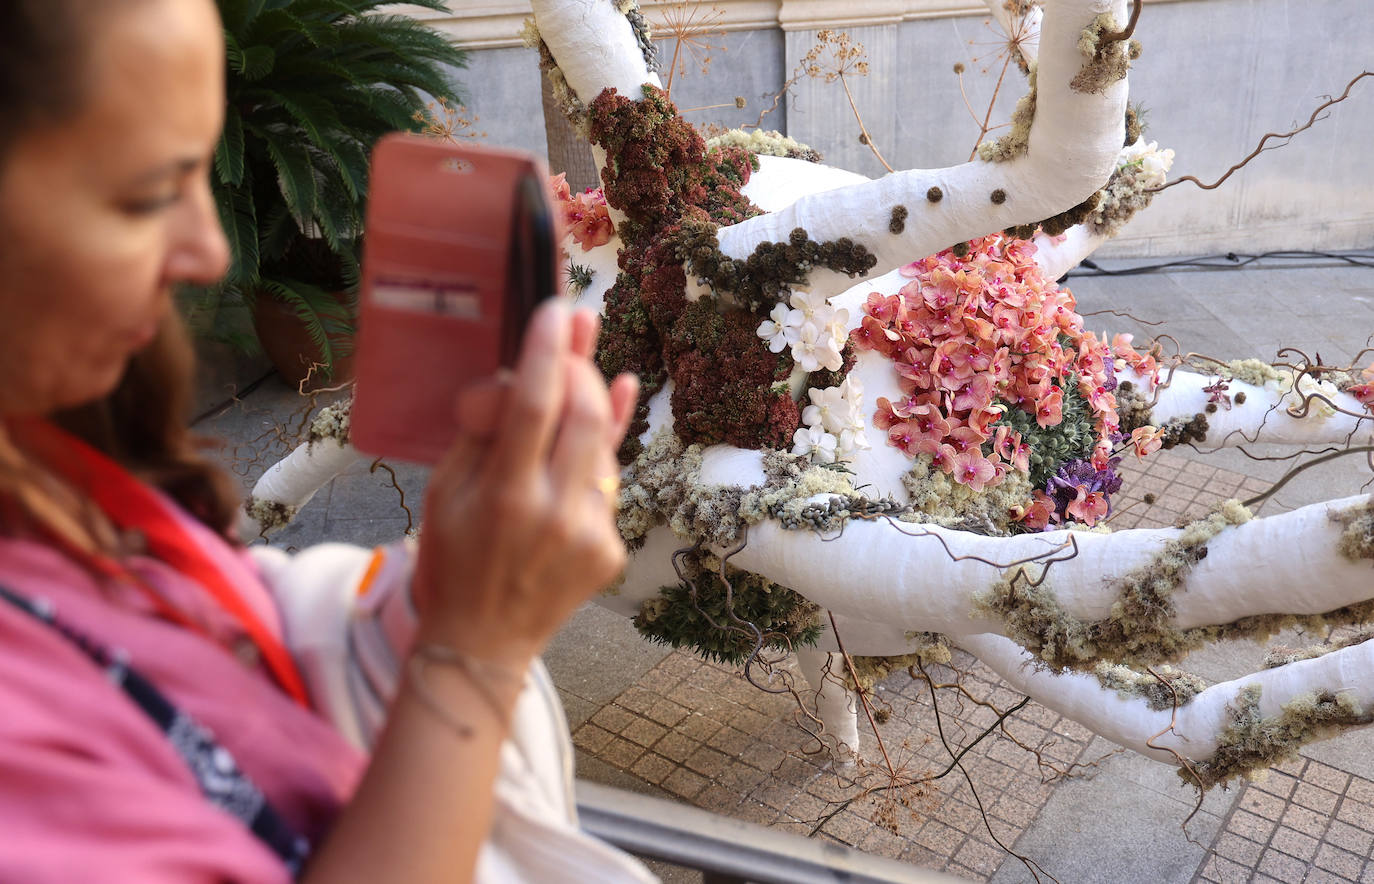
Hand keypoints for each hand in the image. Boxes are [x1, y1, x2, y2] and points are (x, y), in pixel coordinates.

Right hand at [411, 300, 638, 667]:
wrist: (483, 642)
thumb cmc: (453, 558)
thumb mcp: (443, 492)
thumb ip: (481, 432)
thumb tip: (512, 376)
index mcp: (503, 498)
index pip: (532, 407)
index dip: (546, 351)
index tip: (555, 307)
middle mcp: (554, 515)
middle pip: (585, 416)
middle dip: (581, 366)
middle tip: (572, 333)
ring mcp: (590, 536)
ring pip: (605, 445)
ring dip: (592, 402)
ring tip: (579, 367)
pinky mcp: (611, 550)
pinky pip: (610, 481)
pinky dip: (602, 445)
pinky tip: (614, 401)